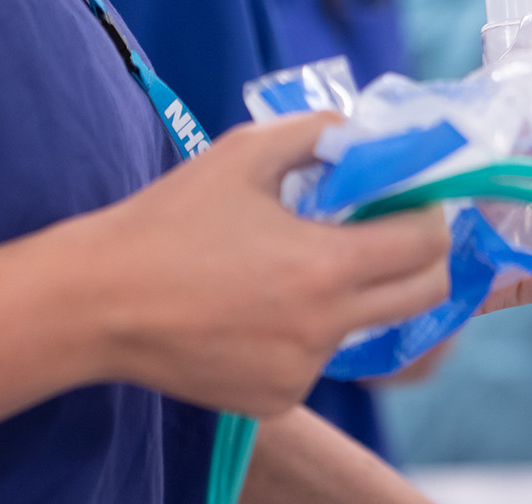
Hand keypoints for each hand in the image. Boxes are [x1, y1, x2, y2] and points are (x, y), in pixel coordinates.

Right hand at [74, 113, 452, 416]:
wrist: (101, 300)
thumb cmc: (170, 219)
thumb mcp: (242, 153)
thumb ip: (313, 133)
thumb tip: (357, 132)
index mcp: (323, 266)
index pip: (424, 247)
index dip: (430, 214)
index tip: (414, 196)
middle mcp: (324, 328)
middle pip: (421, 298)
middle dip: (423, 258)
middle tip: (391, 227)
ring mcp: (301, 372)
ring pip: (362, 326)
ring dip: (353, 291)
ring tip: (297, 260)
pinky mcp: (275, 399)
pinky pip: (314, 357)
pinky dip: (304, 327)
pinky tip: (257, 301)